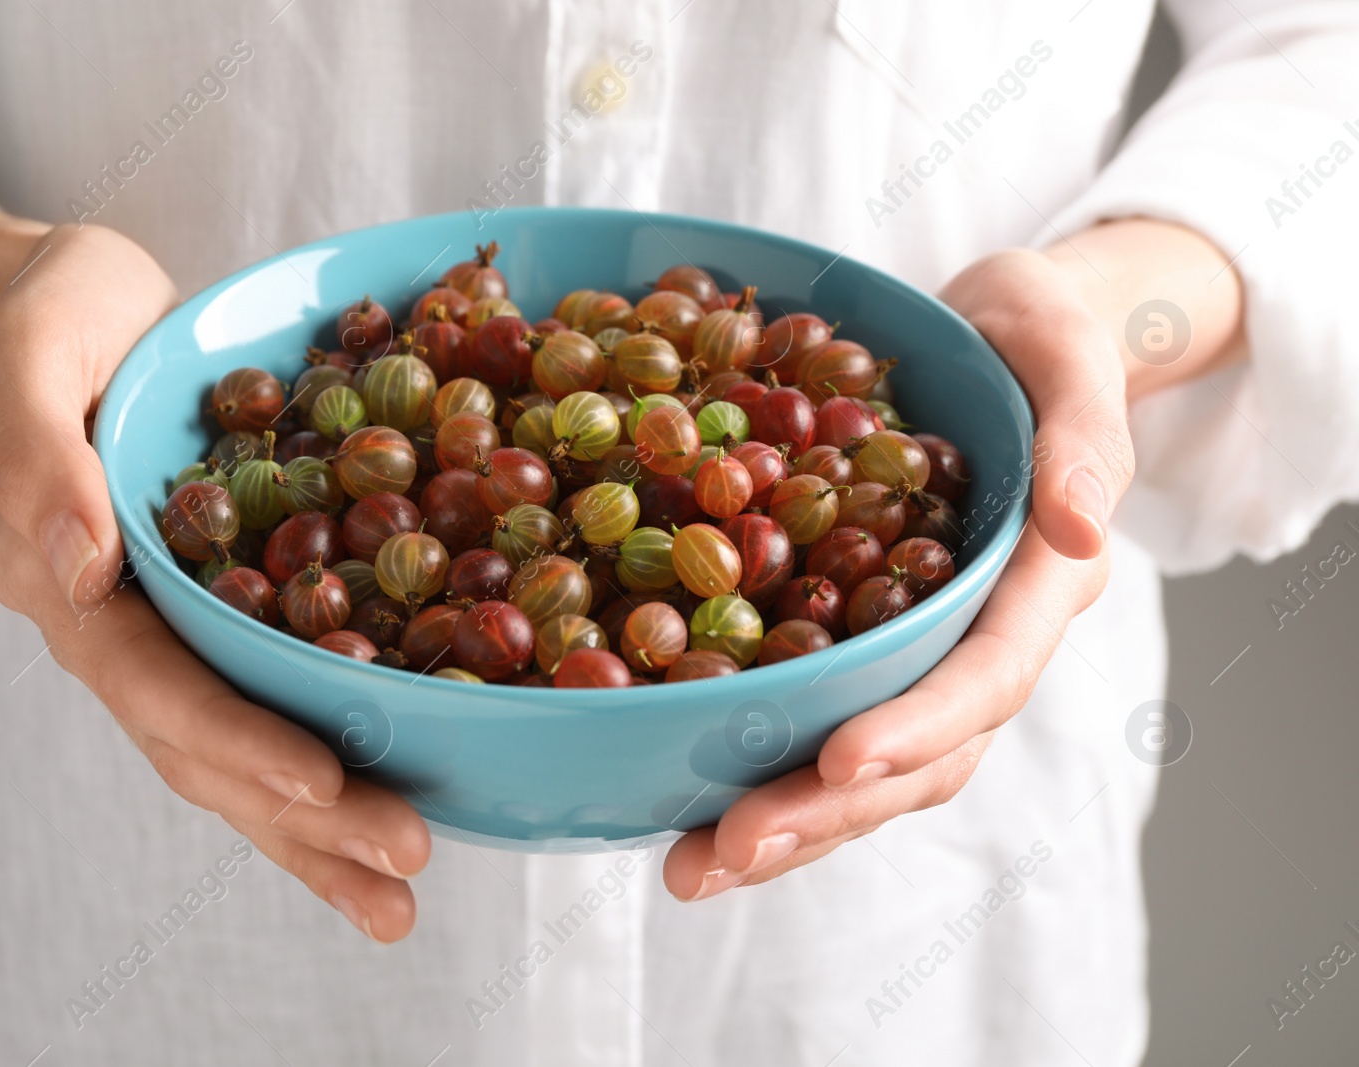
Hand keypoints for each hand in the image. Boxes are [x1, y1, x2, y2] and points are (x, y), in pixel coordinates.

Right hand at [0, 222, 432, 939]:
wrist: (79, 308)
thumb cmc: (53, 315)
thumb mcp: (33, 347)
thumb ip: (38, 453)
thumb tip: (79, 566)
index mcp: (57, 577)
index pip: (151, 681)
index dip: (236, 738)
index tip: (325, 784)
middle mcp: (111, 628)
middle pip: (203, 746)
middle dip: (302, 816)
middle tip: (405, 863)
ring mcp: (163, 633)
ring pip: (235, 753)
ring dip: (316, 831)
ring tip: (401, 896)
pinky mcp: (215, 619)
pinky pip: (269, 701)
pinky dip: (323, 768)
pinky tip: (385, 808)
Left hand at [662, 246, 1137, 900]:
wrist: (997, 335)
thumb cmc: (1033, 332)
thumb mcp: (1065, 346)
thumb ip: (1085, 434)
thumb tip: (1081, 528)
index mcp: (1042, 582)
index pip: (987, 675)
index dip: (919, 726)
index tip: (839, 762)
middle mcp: (986, 638)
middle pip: (921, 753)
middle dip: (828, 810)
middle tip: (729, 851)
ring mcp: (926, 652)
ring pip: (869, 767)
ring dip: (787, 823)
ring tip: (694, 868)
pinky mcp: (868, 644)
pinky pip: (821, 723)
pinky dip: (760, 772)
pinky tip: (685, 810)